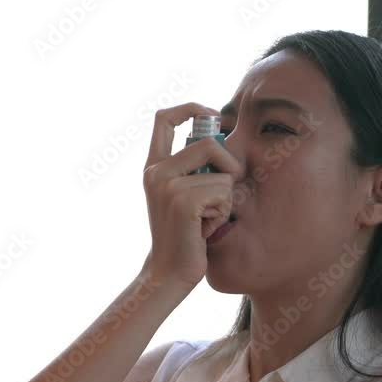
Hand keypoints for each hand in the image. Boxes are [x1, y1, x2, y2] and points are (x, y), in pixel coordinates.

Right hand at [140, 102, 242, 288]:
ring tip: (208, 219)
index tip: (214, 117)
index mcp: (153, 167)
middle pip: (208, 142)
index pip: (164, 117)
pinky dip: (223, 212)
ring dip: (226, 199)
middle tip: (225, 191)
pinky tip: (206, 229)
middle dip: (229, 165)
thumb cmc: (184, 237)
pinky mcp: (183, 200)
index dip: (192, 108)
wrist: (168, 273)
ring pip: (222, 173)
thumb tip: (224, 139)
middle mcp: (156, 172)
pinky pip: (223, 191)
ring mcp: (167, 185)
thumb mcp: (183, 196)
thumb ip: (193, 169)